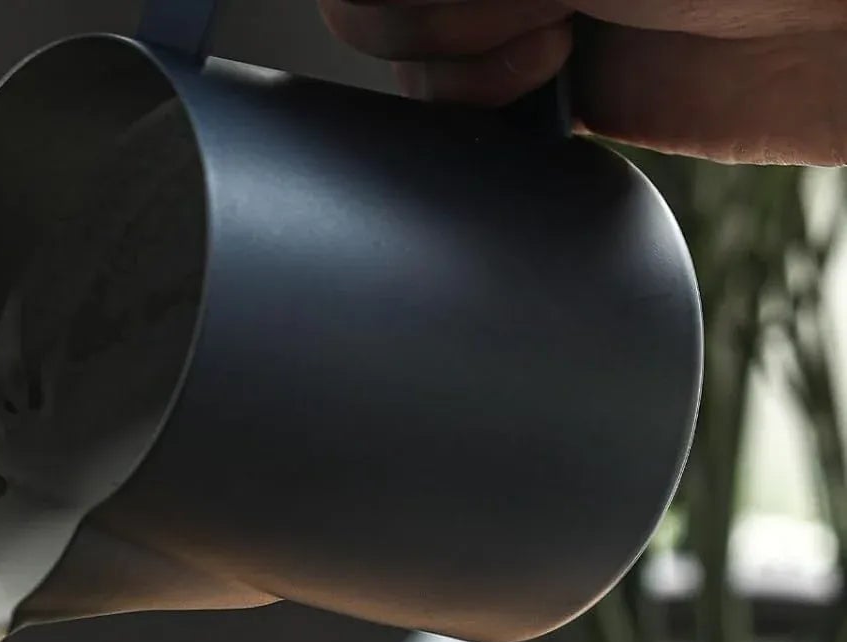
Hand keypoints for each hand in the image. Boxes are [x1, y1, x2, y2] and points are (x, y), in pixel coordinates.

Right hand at [320, 0, 846, 163]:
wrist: (842, 27)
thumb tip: (350, 12)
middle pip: (384, 10)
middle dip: (441, 25)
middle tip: (539, 15)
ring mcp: (523, 16)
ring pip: (420, 66)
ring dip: (471, 76)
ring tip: (561, 52)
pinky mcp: (550, 89)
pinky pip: (471, 123)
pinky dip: (489, 123)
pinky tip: (550, 96)